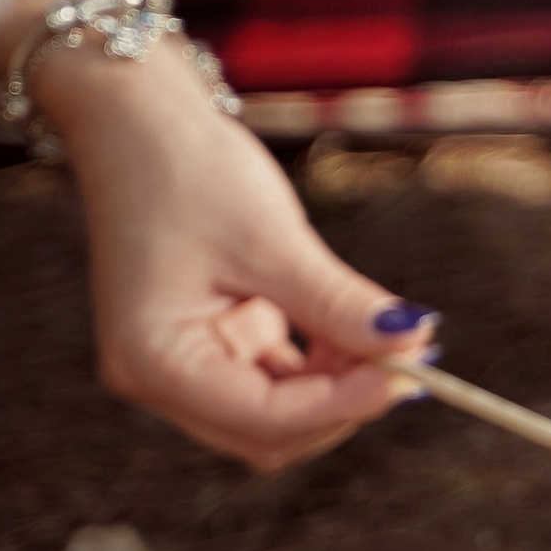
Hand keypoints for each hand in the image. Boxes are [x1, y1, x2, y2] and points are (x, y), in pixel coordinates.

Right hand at [37, 36, 431, 466]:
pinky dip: (319, 365)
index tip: (413, 371)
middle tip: (413, 353)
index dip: (346, 404)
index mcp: (154, 362)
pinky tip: (357, 330)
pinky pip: (273, 379)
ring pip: (277, 413)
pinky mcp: (208, 340)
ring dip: (337, 386)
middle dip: (345, 401)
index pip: (264, 419)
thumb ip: (337, 303)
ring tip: (389, 335)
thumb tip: (410, 342)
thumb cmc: (185, 170)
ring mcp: (181, 363)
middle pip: (271, 432)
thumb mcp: (270, 239)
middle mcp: (157, 378)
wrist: (136, 118)